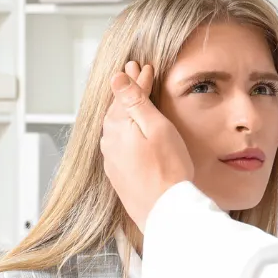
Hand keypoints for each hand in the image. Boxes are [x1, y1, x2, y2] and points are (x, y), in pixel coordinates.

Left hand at [100, 61, 193, 230]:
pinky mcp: (118, 175)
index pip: (126, 95)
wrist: (166, 211)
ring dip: (126, 111)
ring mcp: (112, 160)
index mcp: (116, 127)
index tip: (145, 66)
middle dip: (129, 91)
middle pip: (118, 110)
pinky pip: (119, 145)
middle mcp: (108, 143)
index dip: (138, 79)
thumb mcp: (156, 127)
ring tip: (135, 97)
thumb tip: (116, 78)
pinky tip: (133, 131)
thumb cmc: (168, 170)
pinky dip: (126, 132)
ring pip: (116, 127)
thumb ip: (135, 101)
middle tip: (137, 72)